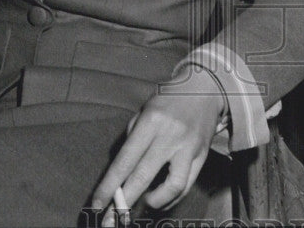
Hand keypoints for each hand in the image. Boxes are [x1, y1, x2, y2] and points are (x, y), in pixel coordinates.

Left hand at [91, 82, 224, 224]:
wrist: (206, 89)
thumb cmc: (169, 99)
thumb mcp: (145, 108)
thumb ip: (133, 136)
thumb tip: (121, 172)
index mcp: (151, 121)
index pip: (125, 160)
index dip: (109, 185)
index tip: (97, 203)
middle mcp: (170, 135)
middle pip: (143, 176)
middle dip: (125, 202)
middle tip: (112, 220)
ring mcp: (189, 147)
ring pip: (173, 186)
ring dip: (154, 202)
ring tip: (145, 202)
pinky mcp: (203, 155)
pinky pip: (187, 185)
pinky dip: (172, 198)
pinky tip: (161, 199)